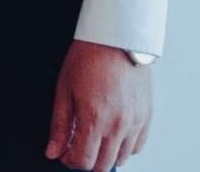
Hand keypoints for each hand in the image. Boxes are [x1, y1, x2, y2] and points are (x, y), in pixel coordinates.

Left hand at [45, 40, 151, 170]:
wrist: (115, 39)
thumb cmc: (87, 59)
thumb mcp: (64, 90)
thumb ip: (59, 125)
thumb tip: (53, 151)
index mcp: (94, 119)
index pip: (83, 161)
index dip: (70, 161)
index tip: (64, 152)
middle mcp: (118, 125)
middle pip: (103, 165)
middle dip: (87, 160)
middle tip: (77, 145)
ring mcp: (135, 122)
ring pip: (121, 158)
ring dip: (105, 154)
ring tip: (94, 137)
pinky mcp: (146, 116)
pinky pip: (137, 146)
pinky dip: (124, 146)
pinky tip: (112, 133)